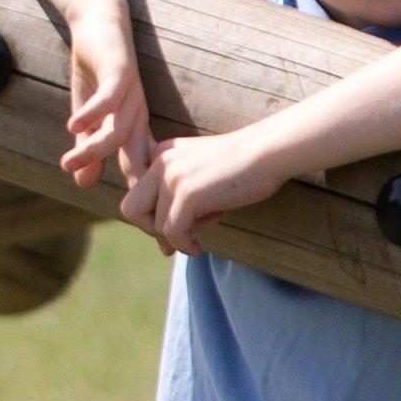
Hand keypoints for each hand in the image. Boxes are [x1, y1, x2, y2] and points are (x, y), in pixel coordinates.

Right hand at [59, 8, 157, 206]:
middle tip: (137, 219)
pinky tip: (73, 125)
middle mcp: (137, 118)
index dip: (145, 200)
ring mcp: (130, 97)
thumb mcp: (88, 117)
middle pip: (139, 159)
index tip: (153, 232)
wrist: (101, 24)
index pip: (142, 172)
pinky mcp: (119, 73)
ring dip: (92, 149)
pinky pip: (108, 98)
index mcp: (135, 131)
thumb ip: (88, 149)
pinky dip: (91, 113)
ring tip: (68, 162)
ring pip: (117, 132)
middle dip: (136, 188)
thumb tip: (82, 185)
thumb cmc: (96, 71)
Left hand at [130, 123, 288, 257]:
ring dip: (178, 237)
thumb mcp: (203, 173)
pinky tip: (199, 247)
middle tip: (176, 241)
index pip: (138, 194)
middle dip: (151, 230)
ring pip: (154, 225)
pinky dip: (184, 245)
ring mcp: (172, 178)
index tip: (173, 234)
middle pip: (131, 209)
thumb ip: (181, 194)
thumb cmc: (246, 166)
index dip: (151, 217)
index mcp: (162, 154)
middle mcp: (160, 163)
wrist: (268, 152)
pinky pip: (173, 232)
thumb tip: (165, 241)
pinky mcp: (187, 195)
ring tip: (204, 230)